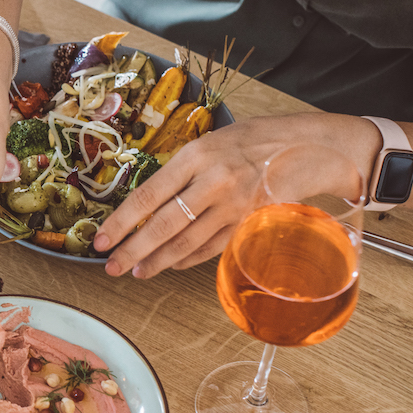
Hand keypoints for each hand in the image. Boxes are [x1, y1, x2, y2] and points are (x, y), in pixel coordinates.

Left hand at [93, 113, 380, 277]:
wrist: (311, 146)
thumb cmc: (254, 140)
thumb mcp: (210, 142)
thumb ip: (180, 171)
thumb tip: (145, 203)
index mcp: (196, 156)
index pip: (148, 195)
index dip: (122, 221)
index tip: (101, 239)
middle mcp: (214, 181)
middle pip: (164, 225)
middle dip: (133, 250)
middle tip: (111, 267)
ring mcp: (235, 205)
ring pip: (188, 241)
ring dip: (158, 261)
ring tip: (137, 272)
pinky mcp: (252, 223)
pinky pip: (213, 247)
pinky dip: (189, 259)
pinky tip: (170, 265)